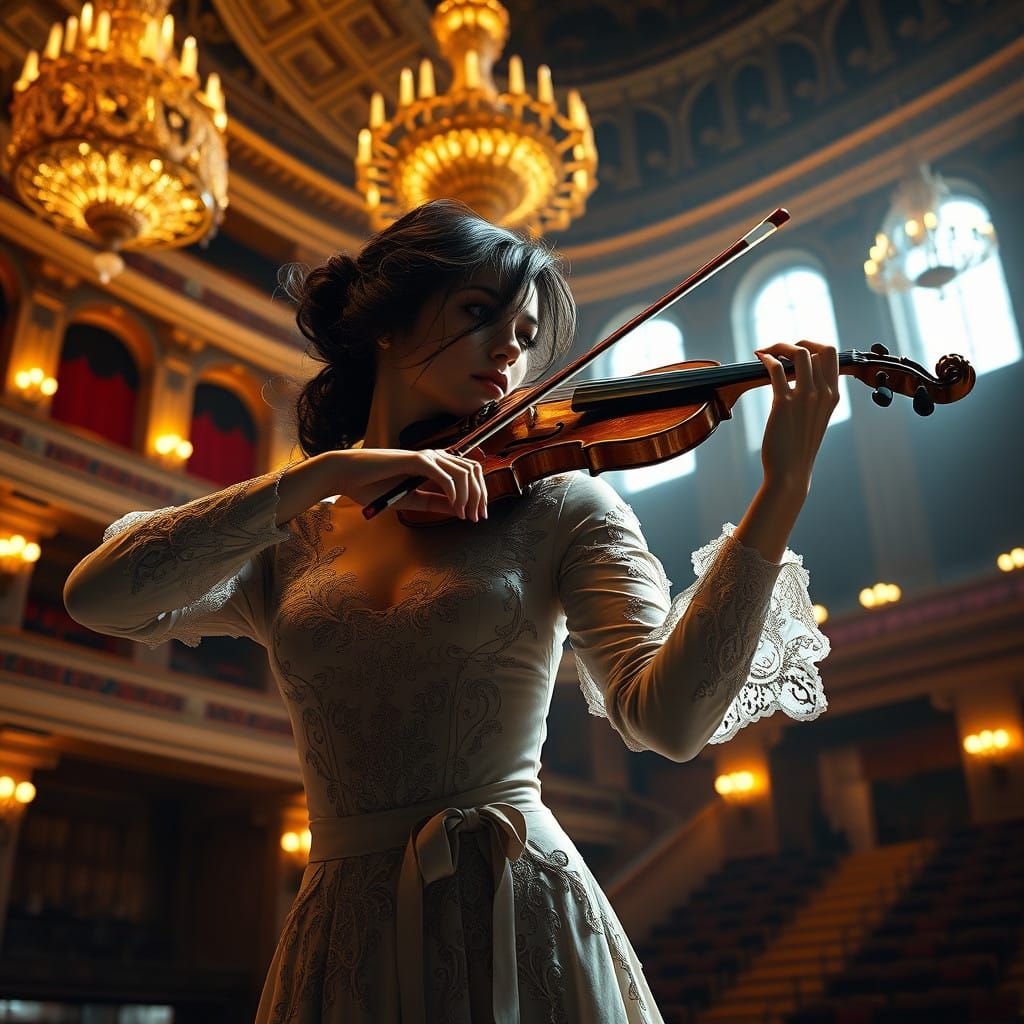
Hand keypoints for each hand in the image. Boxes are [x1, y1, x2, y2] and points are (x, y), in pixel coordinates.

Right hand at [331, 447, 487, 520]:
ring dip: (469, 496)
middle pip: (472, 470)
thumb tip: (459, 509)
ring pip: (463, 472)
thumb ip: (434, 502)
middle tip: (478, 517)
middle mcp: (434, 456)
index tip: (477, 515)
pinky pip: (444, 476)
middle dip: (480, 496)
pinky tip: (454, 506)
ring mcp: (426, 456)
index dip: (479, 493)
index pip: (469, 472)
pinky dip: (454, 493)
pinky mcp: (416, 460)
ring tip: (466, 515)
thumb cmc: (373, 485)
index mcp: (434, 464)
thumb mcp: (411, 500)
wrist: (347, 475)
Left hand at [754, 340, 839, 493]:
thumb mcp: (816, 419)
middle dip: (796, 342)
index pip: (832, 354)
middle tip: (779, 349)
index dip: (813, 345)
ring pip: (799, 353)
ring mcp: (805, 398)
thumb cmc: (798, 449)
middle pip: (818, 348)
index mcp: (833, 396)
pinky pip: (775, 369)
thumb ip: (814, 398)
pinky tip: (759, 358)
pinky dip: (767, 358)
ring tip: (766, 351)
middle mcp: (823, 393)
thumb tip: (800, 380)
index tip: (795, 351)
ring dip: (779, 346)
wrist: (791, 473)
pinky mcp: (784, 404)